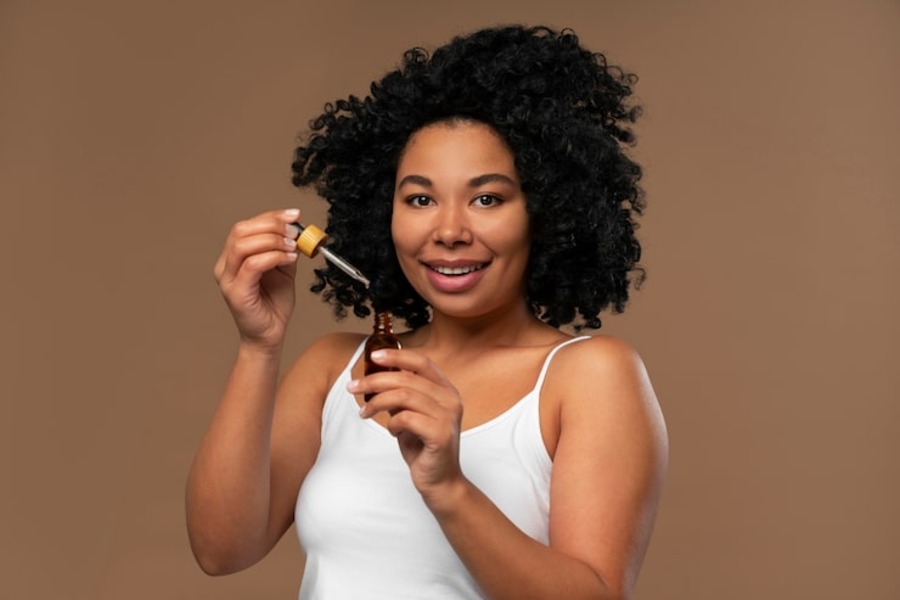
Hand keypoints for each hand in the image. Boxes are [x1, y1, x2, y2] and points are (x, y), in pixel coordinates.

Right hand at [213, 208, 300, 349]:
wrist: (270, 334)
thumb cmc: (274, 304)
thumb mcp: (284, 270)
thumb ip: (285, 250)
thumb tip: (295, 230)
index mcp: (234, 257)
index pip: (245, 226)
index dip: (270, 216)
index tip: (294, 215)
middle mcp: (225, 265)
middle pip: (241, 231)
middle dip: (272, 225)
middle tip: (294, 231)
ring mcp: (228, 279)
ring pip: (243, 245)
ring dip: (273, 241)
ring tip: (293, 247)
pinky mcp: (236, 292)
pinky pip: (252, 265)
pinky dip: (274, 257)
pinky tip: (290, 259)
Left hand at [353, 349, 465, 503]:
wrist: (440, 481)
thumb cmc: (423, 447)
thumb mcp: (409, 415)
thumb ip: (400, 396)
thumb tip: (376, 376)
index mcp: (446, 390)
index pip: (422, 362)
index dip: (397, 356)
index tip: (373, 356)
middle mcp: (450, 399)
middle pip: (407, 378)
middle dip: (375, 381)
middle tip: (353, 388)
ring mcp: (448, 416)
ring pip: (404, 395)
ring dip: (377, 402)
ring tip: (365, 412)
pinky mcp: (440, 434)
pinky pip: (406, 418)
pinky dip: (392, 423)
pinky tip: (392, 432)